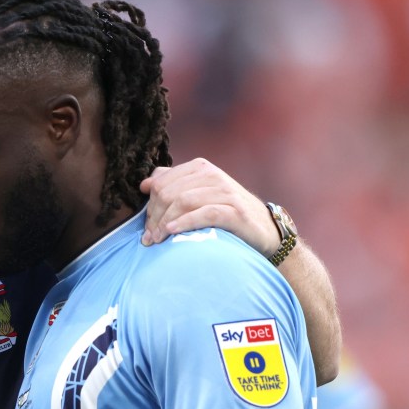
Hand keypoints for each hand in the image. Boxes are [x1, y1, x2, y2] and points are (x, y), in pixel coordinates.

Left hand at [140, 157, 278, 255]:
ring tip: (155, 240)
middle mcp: (212, 175)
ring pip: (183, 201)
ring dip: (164, 223)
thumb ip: (174, 185)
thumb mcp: (200, 195)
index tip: (145, 227)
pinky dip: (184, 222)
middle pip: (169, 192)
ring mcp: (225, 192)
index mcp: (200, 168)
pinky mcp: (234, 211)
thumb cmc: (226, 214)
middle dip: (154, 217)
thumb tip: (146, 183)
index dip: (149, 205)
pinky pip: (204, 213)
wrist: (264, 229)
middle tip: (148, 238)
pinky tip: (171, 232)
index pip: (161, 182)